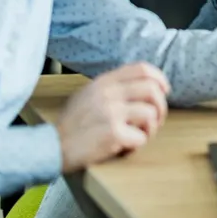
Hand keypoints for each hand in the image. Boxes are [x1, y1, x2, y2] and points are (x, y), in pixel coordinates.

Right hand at [55, 63, 170, 173]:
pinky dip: (137, 146)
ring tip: (137, 137)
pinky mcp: (113, 134)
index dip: (159, 79)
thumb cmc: (72, 125)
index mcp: (103, 81)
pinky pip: (141, 138)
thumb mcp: (87, 94)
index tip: (164, 91)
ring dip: (150, 129)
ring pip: (151, 114)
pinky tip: (124, 148)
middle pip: (153, 90)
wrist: (52, 147)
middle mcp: (108, 93)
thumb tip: (143, 84)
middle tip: (155, 121)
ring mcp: (111, 112)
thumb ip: (111, 87)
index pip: (142, 69)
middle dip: (161, 107)